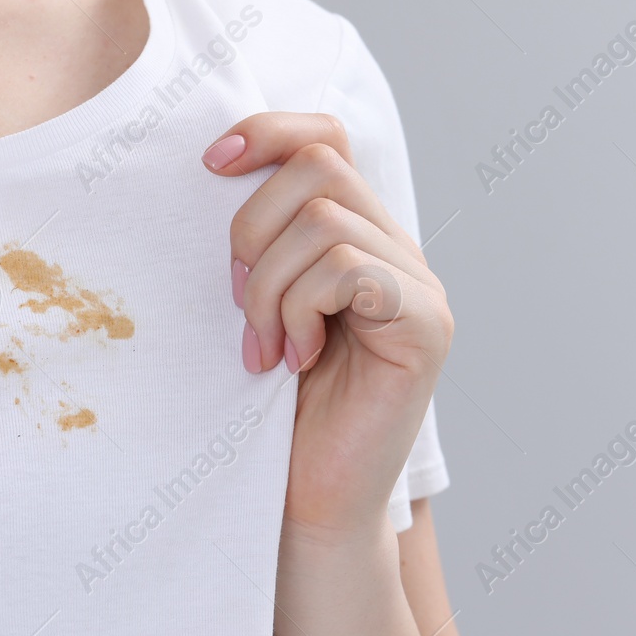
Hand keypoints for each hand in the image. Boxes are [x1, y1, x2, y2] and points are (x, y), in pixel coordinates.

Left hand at [204, 112, 452, 537]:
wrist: (308, 503)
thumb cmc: (273, 415)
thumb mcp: (255, 309)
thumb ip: (261, 243)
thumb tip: (220, 163)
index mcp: (358, 238)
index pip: (327, 138)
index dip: (268, 132)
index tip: (209, 163)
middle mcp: (398, 251)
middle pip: (319, 167)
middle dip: (252, 232)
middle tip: (239, 307)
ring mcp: (421, 287)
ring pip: (325, 221)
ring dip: (269, 287)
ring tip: (265, 348)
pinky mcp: (426, 326)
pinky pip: (347, 270)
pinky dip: (301, 311)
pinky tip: (297, 360)